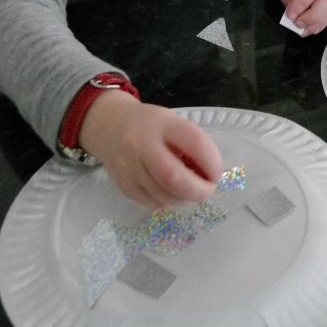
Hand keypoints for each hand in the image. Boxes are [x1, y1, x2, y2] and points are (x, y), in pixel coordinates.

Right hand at [79, 90, 223, 207]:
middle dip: (198, 190)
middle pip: (173, 178)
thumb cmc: (151, 126)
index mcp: (161, 124)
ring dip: (185, 198)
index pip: (195, 143)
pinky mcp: (124, 186)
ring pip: (164, 196)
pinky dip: (169, 201)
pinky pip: (153, 203)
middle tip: (208, 190)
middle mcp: (141, 145)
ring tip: (190, 190)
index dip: (212, 162)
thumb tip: (210, 176)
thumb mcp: (173, 124)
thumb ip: (192, 145)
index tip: (217, 173)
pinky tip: (172, 192)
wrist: (109, 127)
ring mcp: (129, 168)